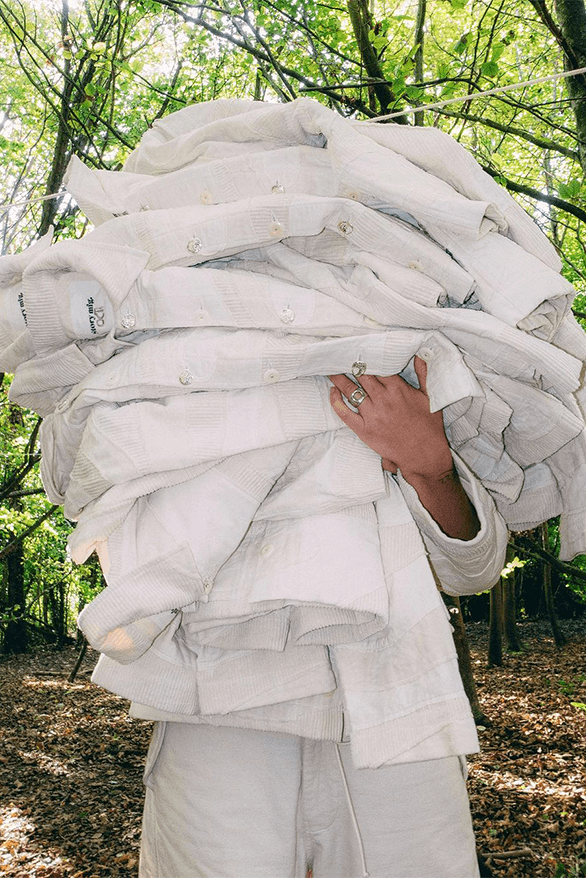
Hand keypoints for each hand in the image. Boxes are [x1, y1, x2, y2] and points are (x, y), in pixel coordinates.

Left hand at [328, 356, 452, 480]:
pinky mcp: (364, 430)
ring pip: (351, 390)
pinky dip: (336, 401)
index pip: (377, 366)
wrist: (424, 455)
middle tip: (341, 355)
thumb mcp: (430, 397)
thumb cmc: (428, 426)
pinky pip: (344, 413)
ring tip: (331, 368)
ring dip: (339, 378)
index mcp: (398, 388)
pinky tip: (333, 392)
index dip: (367, 357)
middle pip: (361, 375)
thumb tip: (419, 354)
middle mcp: (382, 399)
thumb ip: (424, 373)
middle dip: (351, 364)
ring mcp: (371, 414)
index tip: (359, 350)